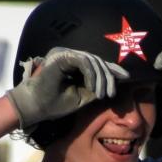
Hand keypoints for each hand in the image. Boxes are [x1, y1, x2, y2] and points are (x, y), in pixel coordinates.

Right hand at [5, 47, 129, 128]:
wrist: (35, 107)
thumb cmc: (56, 104)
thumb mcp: (83, 96)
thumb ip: (96, 87)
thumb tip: (114, 83)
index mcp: (74, 63)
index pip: (97, 63)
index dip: (112, 69)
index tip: (126, 78)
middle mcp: (70, 55)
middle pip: (97, 60)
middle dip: (108, 77)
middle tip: (112, 94)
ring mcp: (65, 53)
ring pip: (92, 60)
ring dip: (100, 79)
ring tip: (102, 95)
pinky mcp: (62, 56)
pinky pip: (83, 61)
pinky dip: (91, 75)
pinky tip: (93, 88)